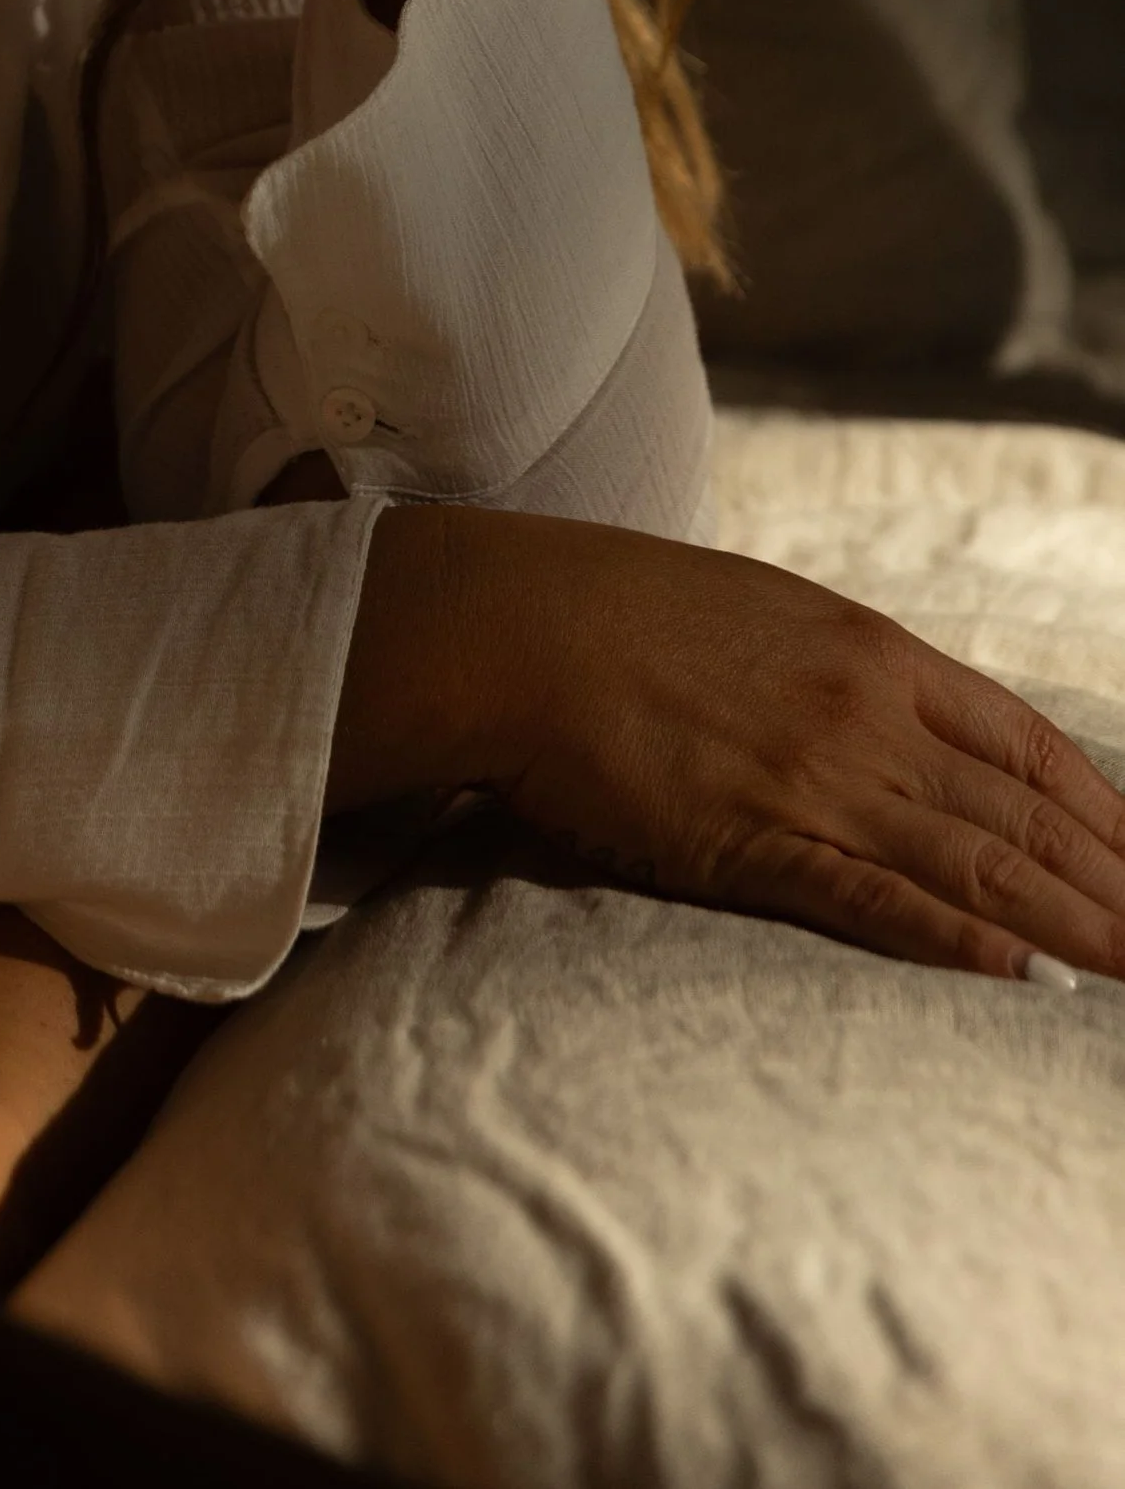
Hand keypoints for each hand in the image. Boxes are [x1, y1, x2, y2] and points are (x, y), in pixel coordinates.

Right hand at [340, 506, 1124, 988]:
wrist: (519, 626)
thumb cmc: (619, 611)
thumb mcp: (756, 611)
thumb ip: (834, 665)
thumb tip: (888, 707)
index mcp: (869, 648)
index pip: (1024, 740)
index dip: (1100, 809)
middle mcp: (865, 712)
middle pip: (1020, 814)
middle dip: (1110, 885)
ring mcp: (815, 777)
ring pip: (976, 863)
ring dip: (1070, 927)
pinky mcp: (754, 839)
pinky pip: (875, 899)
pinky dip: (954, 941)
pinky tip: (1018, 973)